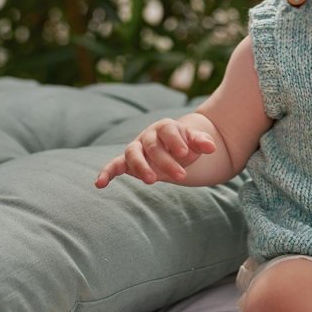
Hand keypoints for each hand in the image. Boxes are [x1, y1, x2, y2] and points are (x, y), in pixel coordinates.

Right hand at [94, 117, 215, 187]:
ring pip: (133, 153)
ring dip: (141, 167)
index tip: (185, 153)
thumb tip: (212, 147)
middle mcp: (148, 135)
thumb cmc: (186, 144)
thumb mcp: (196, 142)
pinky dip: (106, 173)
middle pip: (153, 146)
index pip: (168, 131)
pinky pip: (114, 165)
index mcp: (166, 127)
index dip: (175, 141)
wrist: (176, 149)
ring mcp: (136, 148)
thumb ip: (202, 142)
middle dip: (166, 161)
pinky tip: (100, 184)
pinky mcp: (127, 162)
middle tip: (182, 176)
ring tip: (152, 181)